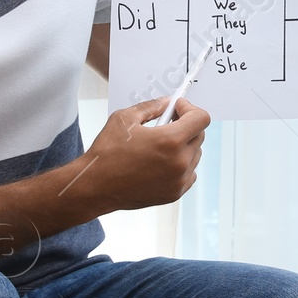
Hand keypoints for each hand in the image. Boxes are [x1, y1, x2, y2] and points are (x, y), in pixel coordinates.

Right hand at [81, 97, 210, 210]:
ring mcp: (179, 180)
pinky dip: (181, 164)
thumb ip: (150, 107)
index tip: (177, 108)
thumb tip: (165, 103)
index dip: (190, 109)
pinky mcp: (175, 194)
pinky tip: (161, 161)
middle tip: (168, 122)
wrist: (95, 187)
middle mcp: (179, 162)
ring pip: (195, 154)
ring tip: (161, 144)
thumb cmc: (107, 153)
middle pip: (199, 135)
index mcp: (170, 141)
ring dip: (184, 145)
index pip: (201, 118)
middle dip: (186, 125)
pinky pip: (189, 173)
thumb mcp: (124, 118)